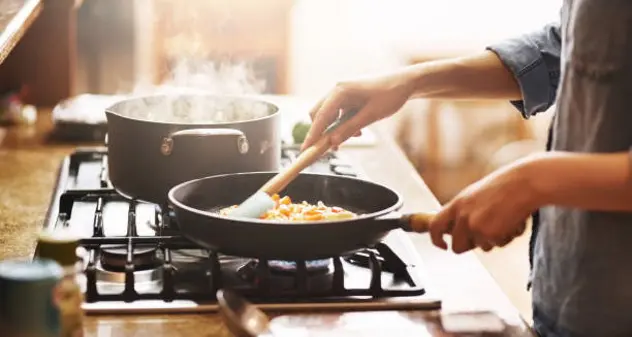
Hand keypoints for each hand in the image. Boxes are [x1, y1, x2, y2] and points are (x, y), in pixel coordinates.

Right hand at [301, 70, 416, 149]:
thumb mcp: (371, 116)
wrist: (405, 82)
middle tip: (331, 148)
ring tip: (355, 136)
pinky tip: (358, 130)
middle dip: (323, 132)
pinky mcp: (348, 96)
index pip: (320, 117)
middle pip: (319, 114)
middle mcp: (337, 90)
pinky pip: (337, 113)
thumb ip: (349, 129)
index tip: (305, 150)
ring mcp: (342, 92)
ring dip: (335, 129)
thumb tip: (332, 142)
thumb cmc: (390, 95)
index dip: (312, 135)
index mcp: (341, 91)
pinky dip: (342, 124)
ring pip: (328, 115)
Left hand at [428, 158, 539, 253]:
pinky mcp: (490, 235)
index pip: (435, 226)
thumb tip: (457, 231)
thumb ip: (465, 212)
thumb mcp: (475, 195)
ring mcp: (475, 227)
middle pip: (457, 246)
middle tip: (485, 235)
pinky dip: (507, 237)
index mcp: (457, 204)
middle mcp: (462, 217)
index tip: (442, 245)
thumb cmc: (504, 186)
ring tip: (504, 220)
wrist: (524, 183)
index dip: (436, 239)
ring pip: (482, 247)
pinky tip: (513, 221)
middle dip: (470, 246)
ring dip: (493, 239)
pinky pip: (498, 245)